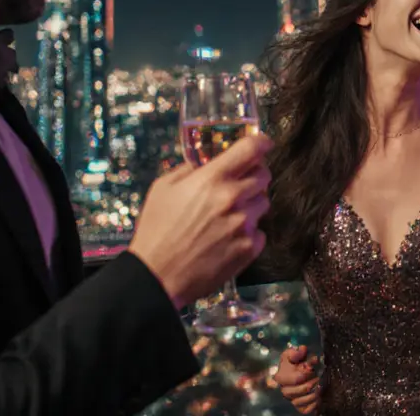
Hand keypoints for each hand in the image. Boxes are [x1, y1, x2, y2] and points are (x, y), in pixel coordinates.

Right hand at [128, 133, 272, 305]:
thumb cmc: (156, 231)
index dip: (261, 142)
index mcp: (212, 179)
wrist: (157, 276)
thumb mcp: (163, 188)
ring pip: (263, 203)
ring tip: (229, 214)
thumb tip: (205, 162)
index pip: (251, 149)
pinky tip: (229, 237)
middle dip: (254, 175)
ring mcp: (244, 225)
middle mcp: (233, 199)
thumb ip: (189, 169)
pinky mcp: (249, 248)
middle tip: (240, 182)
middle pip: (264, 175)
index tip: (263, 144)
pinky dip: (249, 232)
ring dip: (251, 204)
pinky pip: (260, 232)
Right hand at [274, 345, 320, 412]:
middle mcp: (284, 390)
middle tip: (317, 378)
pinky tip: (318, 397)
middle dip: (310, 384)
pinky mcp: (299, 407)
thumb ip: (298, 351)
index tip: (311, 369)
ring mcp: (291, 399)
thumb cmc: (298, 362)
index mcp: (280, 377)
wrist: (303, 371)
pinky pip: (306, 410)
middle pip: (298, 391)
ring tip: (319, 386)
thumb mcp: (296, 353)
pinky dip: (314, 404)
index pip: (292, 379)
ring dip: (314, 393)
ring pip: (302, 401)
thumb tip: (302, 350)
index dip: (304, 375)